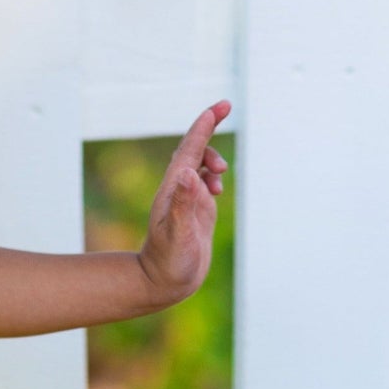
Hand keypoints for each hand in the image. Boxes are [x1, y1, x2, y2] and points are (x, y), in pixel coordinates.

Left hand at [138, 101, 229, 305]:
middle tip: (225, 115)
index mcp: (172, 190)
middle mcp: (178, 189)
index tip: (221, 106)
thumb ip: (183, 205)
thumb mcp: (177, 235)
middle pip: (193, 149)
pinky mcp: (196, 209)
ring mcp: (187, 198)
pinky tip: (218, 189)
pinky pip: (204, 181)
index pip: (188, 149)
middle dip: (209, 130)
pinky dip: (214, 176)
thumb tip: (189, 173)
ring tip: (221, 176)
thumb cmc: (168, 262)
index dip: (204, 126)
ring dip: (213, 160)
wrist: (163, 282)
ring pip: (200, 164)